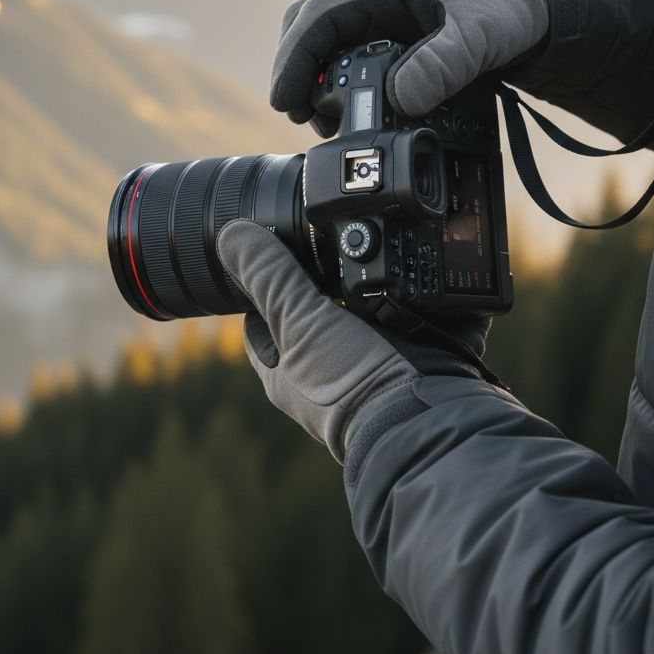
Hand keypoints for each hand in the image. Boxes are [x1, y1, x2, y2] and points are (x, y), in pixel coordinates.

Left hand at [216, 219, 491, 461]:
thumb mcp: (298, 321)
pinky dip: (404, 291)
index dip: (259, 279)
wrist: (422, 418)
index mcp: (283, 365)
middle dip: (318, 276)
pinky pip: (404, 312)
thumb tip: (231, 234)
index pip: (258, 314)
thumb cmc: (348, 385)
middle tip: (323, 237)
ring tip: (367, 243)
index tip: (268, 245)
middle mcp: (321, 365)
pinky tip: (405, 264)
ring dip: (365, 280)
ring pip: (359, 308)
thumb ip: (269, 276)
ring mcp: (366, 361)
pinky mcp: (407, 353)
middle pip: (310, 306)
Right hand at [270, 0, 548, 136]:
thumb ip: (443, 64)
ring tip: (327, 124)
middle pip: (310, 29)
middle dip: (297, 73)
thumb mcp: (479, 34)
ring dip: (317, 81)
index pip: (317, 19)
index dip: (294, 61)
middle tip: (303, 117)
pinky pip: (348, 53)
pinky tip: (352, 110)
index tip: (286, 102)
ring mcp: (380, 15)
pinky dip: (340, 82)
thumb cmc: (507, 4)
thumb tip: (402, 98)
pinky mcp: (392, 35)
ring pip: (326, 42)